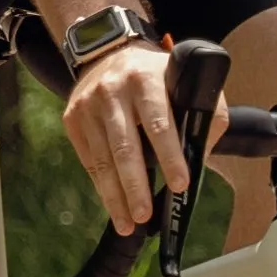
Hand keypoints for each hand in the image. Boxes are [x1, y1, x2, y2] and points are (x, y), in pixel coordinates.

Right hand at [61, 36, 195, 232]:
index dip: (170, 156)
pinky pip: (90, 160)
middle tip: (145, 215)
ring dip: (116, 196)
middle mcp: (113, 90)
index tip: (181, 184)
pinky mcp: (72, 118)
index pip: (160, 123)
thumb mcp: (185, 81)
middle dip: (136, 186)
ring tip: (128, 223)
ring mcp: (88, 105)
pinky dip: (102, 186)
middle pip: (125, 147)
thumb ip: (204, 114)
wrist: (108, 53)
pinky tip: (114, 205)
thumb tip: (202, 157)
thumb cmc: (156, 77)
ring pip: (103, 160)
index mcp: (146, 78)